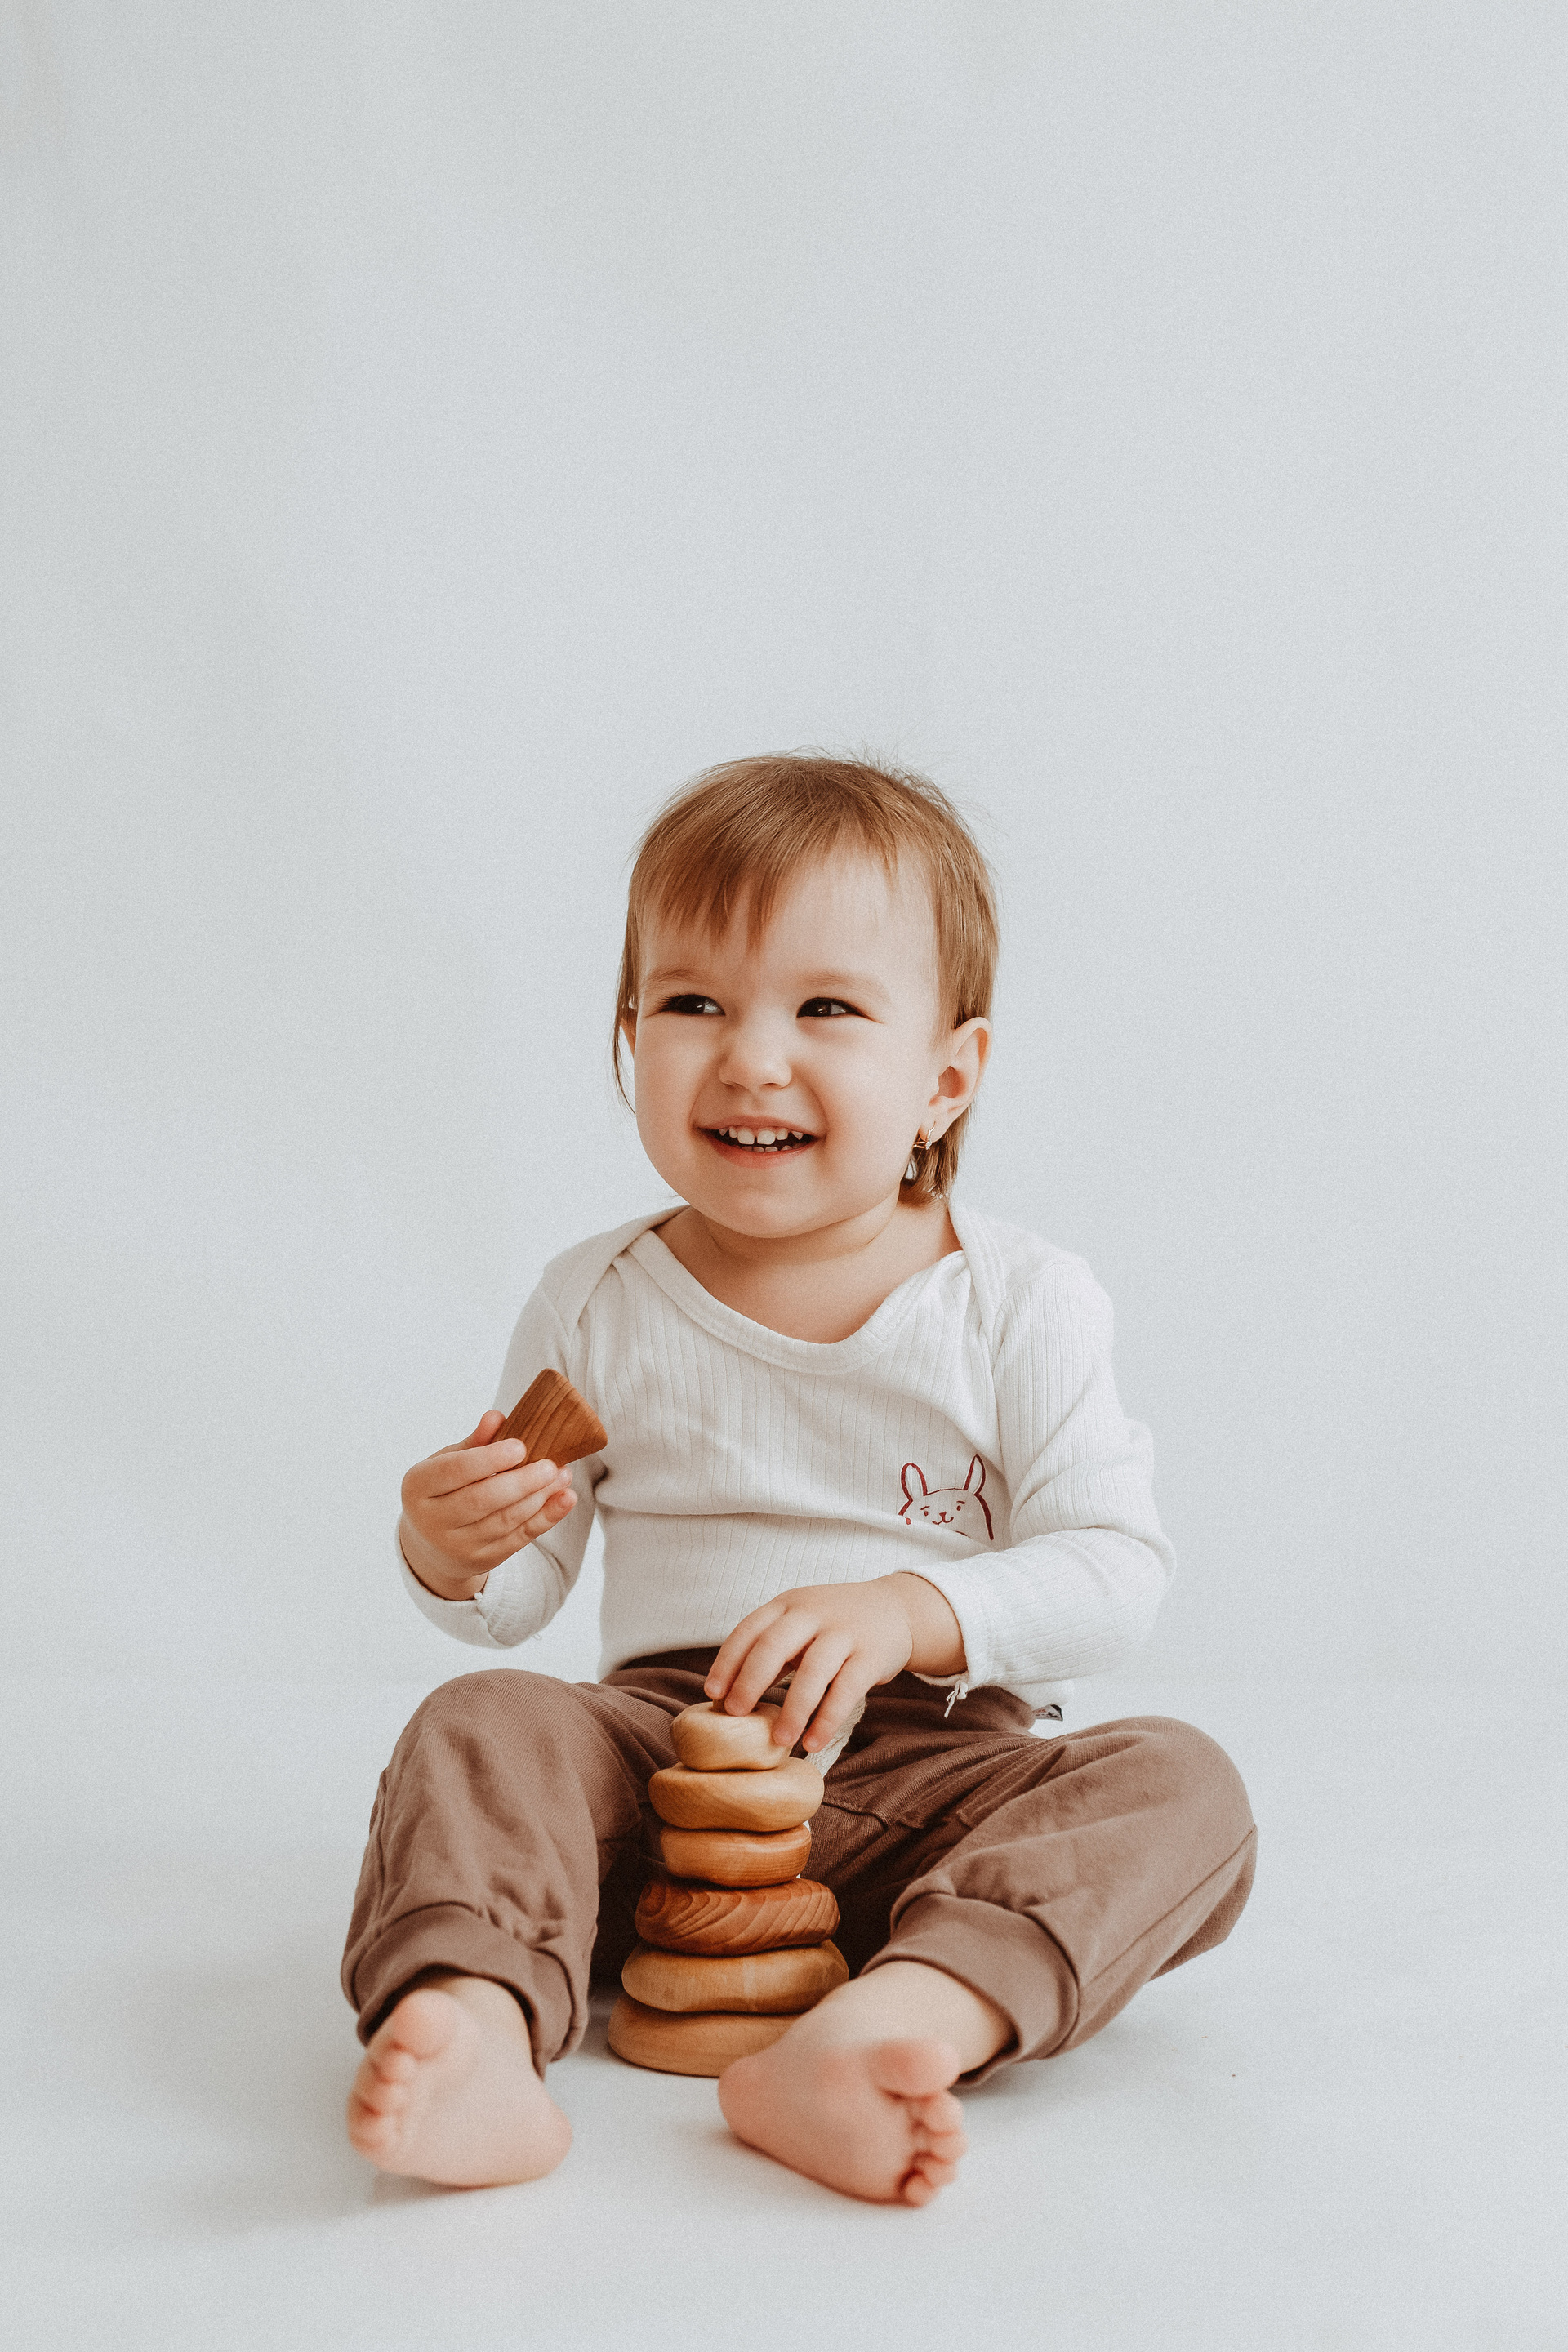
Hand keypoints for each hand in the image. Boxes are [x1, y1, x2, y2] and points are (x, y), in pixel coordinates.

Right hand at [399, 1410, 576, 1600]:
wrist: (432, 1543)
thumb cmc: (444, 1490)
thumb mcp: (448, 1462)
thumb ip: (475, 1442)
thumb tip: (496, 1417)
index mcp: (418, 1487)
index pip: (454, 1471)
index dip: (488, 1458)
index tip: (520, 1446)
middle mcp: (432, 1520)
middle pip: (480, 1500)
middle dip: (520, 1482)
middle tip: (550, 1465)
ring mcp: (456, 1545)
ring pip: (503, 1521)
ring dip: (538, 1498)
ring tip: (562, 1475)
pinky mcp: (481, 1560)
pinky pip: (518, 1538)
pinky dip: (546, 1518)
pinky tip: (564, 1498)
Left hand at [705, 1574, 966, 1755]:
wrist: (895, 1609)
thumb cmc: (833, 1625)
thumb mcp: (800, 1624)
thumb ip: (770, 1651)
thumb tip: (727, 1697)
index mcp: (788, 1605)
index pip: (749, 1629)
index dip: (727, 1661)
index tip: (712, 1694)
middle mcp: (813, 1613)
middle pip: (774, 1644)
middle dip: (750, 1680)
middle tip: (735, 1715)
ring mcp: (844, 1632)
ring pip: (813, 1671)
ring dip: (793, 1709)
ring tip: (779, 1742)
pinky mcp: (872, 1655)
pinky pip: (847, 1690)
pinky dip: (828, 1719)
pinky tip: (814, 1742)